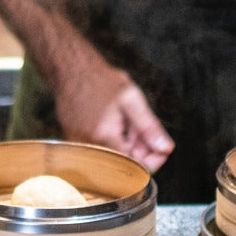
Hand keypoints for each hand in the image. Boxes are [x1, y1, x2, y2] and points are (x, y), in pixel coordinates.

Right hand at [49, 47, 173, 172]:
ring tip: (126, 121)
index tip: (161, 149)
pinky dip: (111, 141)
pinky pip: (99, 150)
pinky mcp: (73, 141)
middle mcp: (90, 145)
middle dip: (140, 149)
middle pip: (124, 163)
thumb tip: (164, 148)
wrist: (71, 69)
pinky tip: (113, 123)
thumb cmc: (100, 79)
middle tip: (142, 127)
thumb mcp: (131, 98)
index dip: (153, 160)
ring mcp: (79, 145)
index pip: (134, 166)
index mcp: (105, 136)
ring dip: (126, 144)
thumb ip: (148, 126)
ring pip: (112, 157)